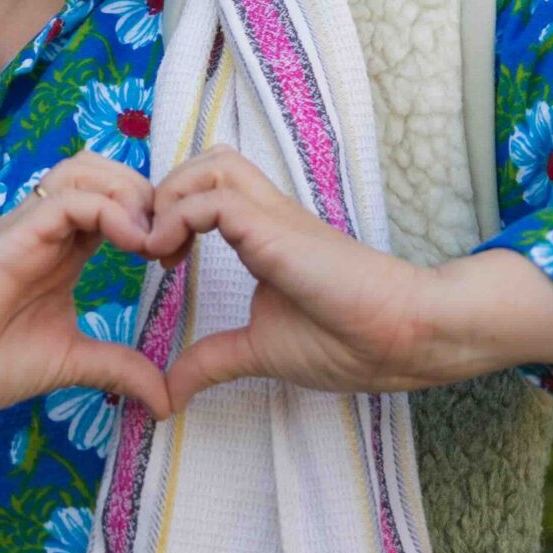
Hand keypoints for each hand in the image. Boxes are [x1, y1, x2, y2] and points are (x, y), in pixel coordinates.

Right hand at [0, 151, 176, 425]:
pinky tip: (133, 245)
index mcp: (64, 251)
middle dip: (150, 195)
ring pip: (88, 169)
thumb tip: (165, 400)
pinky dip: (111, 210)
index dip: (156, 217)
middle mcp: (48, 229)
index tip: (176, 258)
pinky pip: (69, 197)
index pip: (117, 202)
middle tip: (169, 243)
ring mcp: (30, 227)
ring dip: (131, 194)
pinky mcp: (15, 234)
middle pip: (106, 171)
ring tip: (150, 241)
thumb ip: (117, 368)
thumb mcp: (70, 363)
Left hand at [135, 146, 446, 408]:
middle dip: (165, 191)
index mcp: (264, 235)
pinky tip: (167, 256)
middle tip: (152, 245)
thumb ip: (213, 361)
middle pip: (208, 161)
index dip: (171, 211)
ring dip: (170, 197)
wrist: (401, 337)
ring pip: (210, 163)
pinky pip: (213, 199)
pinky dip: (177, 218)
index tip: (157, 261)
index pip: (210, 189)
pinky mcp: (275, 227)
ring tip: (159, 247)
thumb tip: (171, 392)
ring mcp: (273, 217)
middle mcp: (267, 215)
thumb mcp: (258, 350)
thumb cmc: (344, 340)